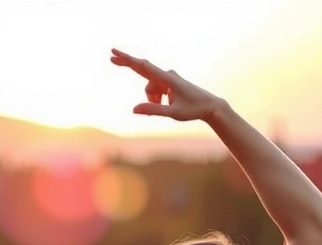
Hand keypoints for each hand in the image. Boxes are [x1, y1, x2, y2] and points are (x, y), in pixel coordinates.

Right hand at [110, 48, 224, 122]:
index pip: (144, 67)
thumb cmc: (193, 109)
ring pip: (150, 87)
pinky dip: (156, 98)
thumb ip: (153, 110)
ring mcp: (168, 78)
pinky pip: (156, 89)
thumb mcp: (173, 113)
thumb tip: (134, 109)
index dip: (128, 60)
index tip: (115, 53)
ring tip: (165, 107)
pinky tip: (167, 104)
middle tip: (111, 57)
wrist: (210, 107)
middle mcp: (167, 75)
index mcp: (167, 79)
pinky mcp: (170, 83)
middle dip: (128, 64)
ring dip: (152, 98)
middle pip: (143, 69)